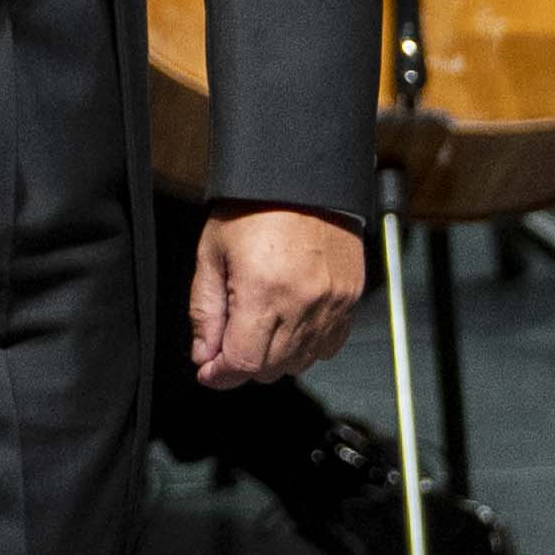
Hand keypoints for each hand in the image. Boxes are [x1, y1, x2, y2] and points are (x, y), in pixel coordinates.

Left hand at [193, 205, 365, 387]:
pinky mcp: (350, 297)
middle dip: (243, 365)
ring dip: (273, 358)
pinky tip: (286, 327)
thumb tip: (204, 354)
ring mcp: (333, 302)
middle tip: (225, 346)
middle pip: (272, 368)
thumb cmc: (252, 209)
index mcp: (264, 291)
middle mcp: (304, 301)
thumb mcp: (211, 255)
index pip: (244, 362)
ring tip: (255, 331)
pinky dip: (305, 347)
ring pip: (301, 361)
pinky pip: (329, 345)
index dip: (221, 375)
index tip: (208, 372)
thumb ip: (205, 311)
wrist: (301, 179)